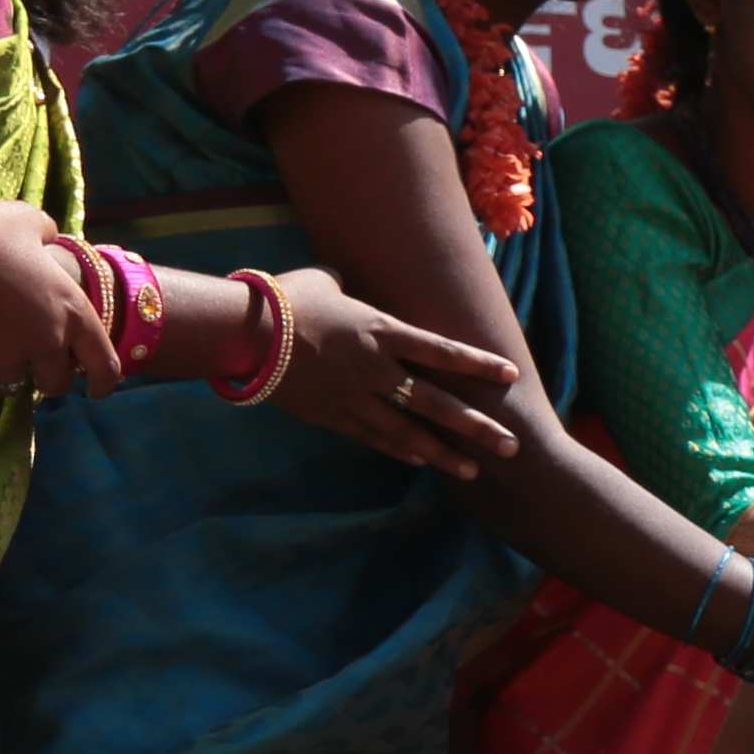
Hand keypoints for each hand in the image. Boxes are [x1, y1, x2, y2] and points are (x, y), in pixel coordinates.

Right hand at [0, 191, 124, 400]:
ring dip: (2, 369)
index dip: (102, 382)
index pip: (104, 364)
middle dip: (44, 377)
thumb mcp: (28, 221)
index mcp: (72, 310)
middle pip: (55, 384)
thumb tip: (49, 239)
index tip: (95, 391)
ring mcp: (8, 359)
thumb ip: (48, 235)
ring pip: (12, 383)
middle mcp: (47, 341)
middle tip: (28, 364)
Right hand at [265, 268, 522, 471]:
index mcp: (381, 331)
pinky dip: (400, 450)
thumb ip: (347, 288)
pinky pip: (374, 438)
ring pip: (409, 432)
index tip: (511, 375)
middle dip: (477, 427)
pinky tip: (423, 462)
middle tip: (511, 446)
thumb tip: (345, 283)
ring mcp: (354, 397)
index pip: (443, 351)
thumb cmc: (283, 299)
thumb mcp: (324, 282)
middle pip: (437, 403)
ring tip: (474, 471)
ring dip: (444, 453)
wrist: (242, 334)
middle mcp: (376, 369)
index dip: (479, 364)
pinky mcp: (331, 416)